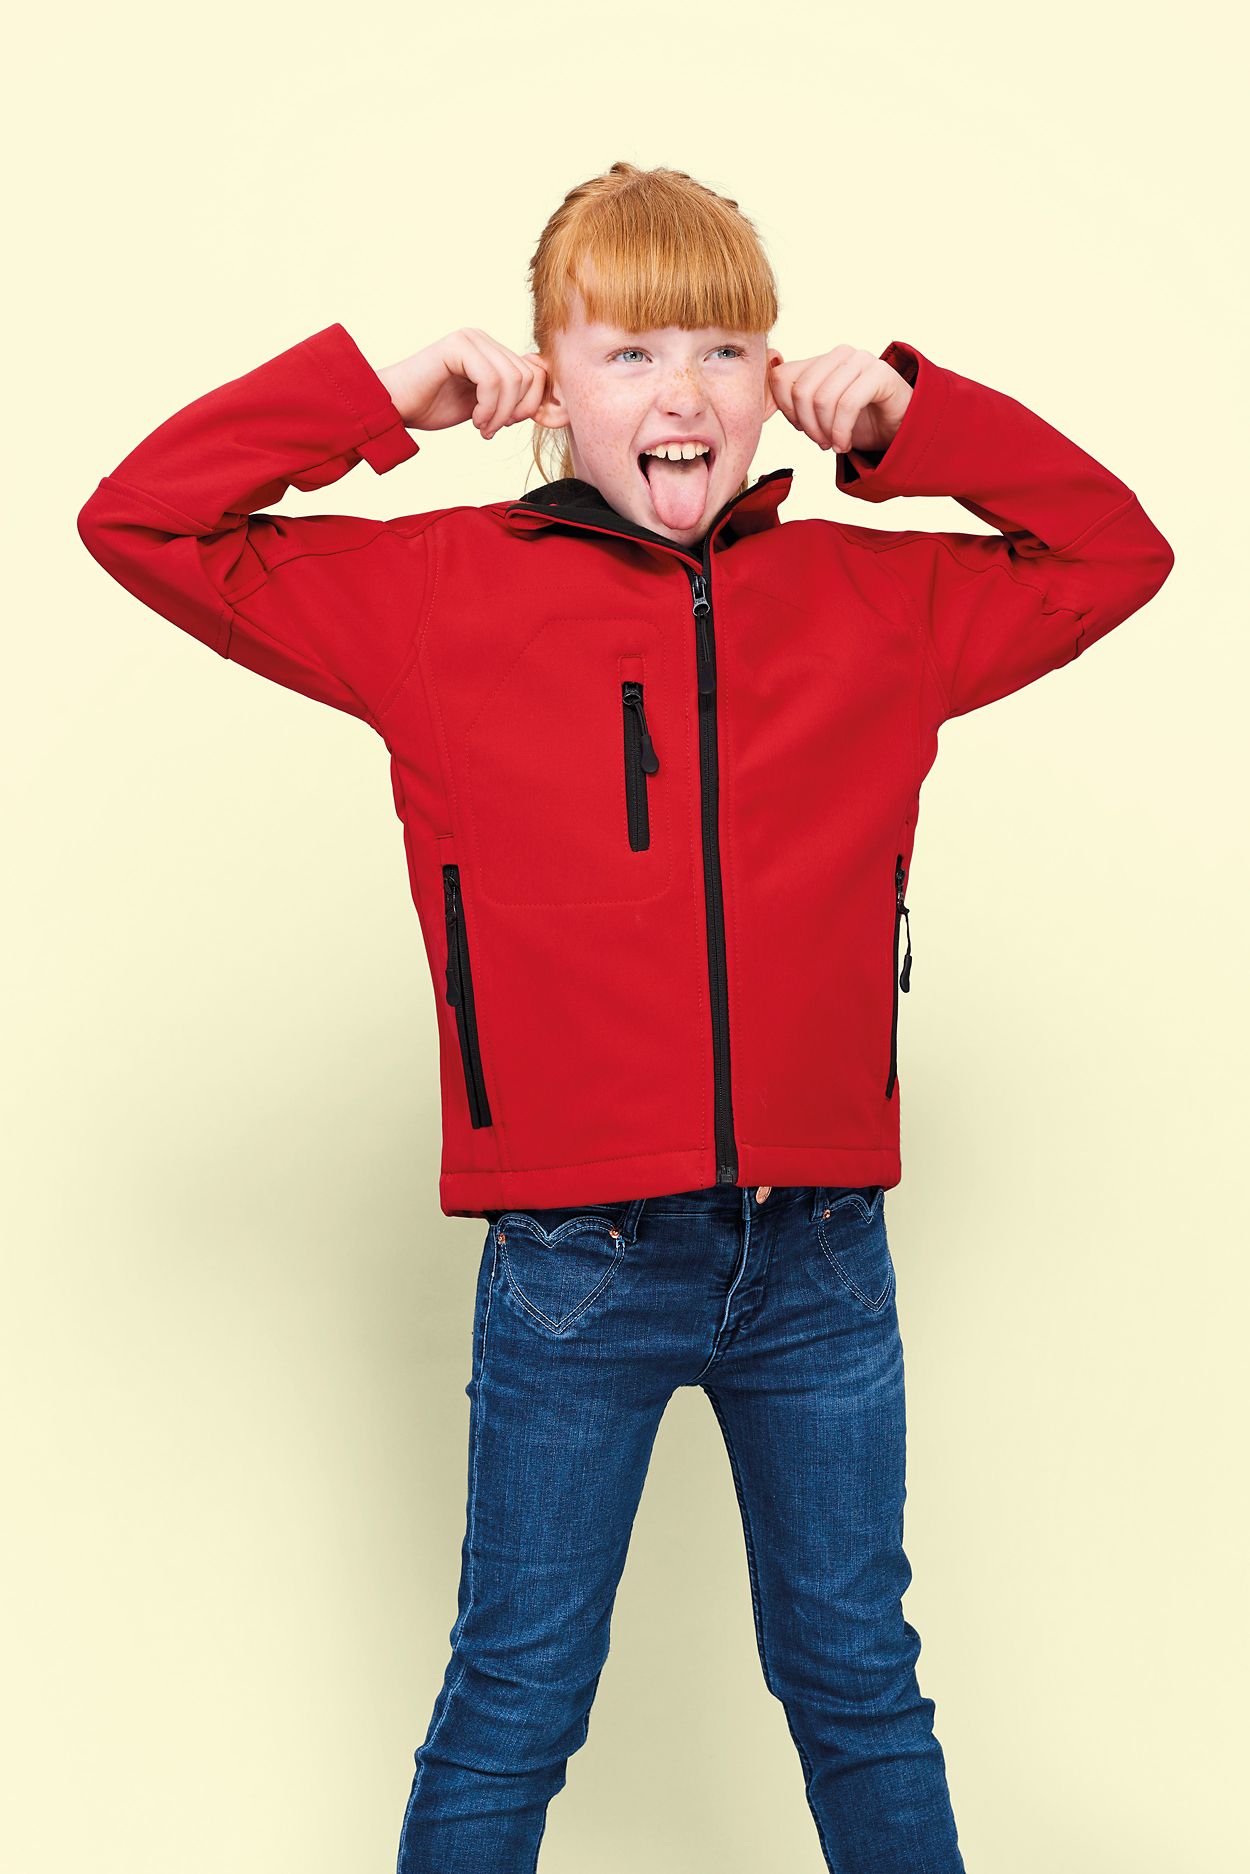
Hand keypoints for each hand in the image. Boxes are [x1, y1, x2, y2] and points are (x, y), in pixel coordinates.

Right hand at [376, 329, 547, 439]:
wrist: (395, 407)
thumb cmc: (433, 406)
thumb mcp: (483, 403)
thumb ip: (509, 394)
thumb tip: (545, 393)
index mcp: (492, 350)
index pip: (535, 371)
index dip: (530, 403)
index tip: (507, 424)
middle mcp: (483, 339)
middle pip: (528, 375)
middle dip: (516, 411)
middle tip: (492, 430)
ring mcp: (470, 339)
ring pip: (513, 379)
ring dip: (501, 413)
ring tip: (483, 428)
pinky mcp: (457, 347)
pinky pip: (491, 380)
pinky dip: (488, 407)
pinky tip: (474, 420)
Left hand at [769, 346, 911, 454]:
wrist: (898, 427)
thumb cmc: (858, 421)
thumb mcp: (818, 412)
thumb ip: (794, 401)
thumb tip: (765, 401)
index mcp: (819, 360)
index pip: (781, 378)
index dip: (785, 410)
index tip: (802, 429)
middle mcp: (839, 355)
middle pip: (800, 390)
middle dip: (806, 425)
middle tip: (820, 442)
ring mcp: (860, 360)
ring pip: (822, 398)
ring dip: (825, 431)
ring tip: (834, 444)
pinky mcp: (880, 373)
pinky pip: (847, 404)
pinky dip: (841, 432)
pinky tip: (845, 444)